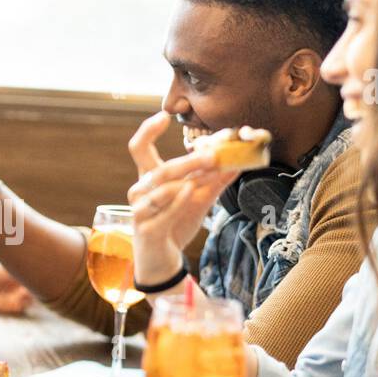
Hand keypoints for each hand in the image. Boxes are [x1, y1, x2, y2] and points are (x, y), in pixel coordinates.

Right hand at [126, 112, 235, 285]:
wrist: (161, 261)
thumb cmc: (173, 226)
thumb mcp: (197, 200)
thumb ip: (214, 181)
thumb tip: (238, 161)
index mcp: (149, 179)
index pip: (139, 148)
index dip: (148, 130)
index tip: (164, 115)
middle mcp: (140, 191)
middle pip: (161, 168)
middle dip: (189, 159)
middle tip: (215, 151)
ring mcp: (140, 210)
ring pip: (160, 187)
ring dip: (187, 174)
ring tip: (211, 165)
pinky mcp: (146, 229)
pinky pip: (161, 211)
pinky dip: (177, 199)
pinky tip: (190, 189)